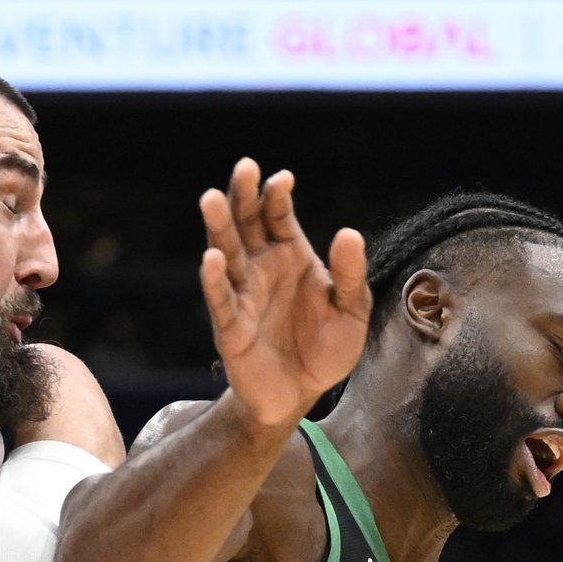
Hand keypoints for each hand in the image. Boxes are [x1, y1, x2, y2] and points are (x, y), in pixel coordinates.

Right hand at [199, 158, 369, 426]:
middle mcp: (261, 269)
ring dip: (219, 227)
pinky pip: (221, 300)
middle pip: (246, 224)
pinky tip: (211, 259)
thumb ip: (350, 275)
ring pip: (226, 254)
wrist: (302, 394)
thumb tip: (348, 233)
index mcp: (290, 256)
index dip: (277, 196)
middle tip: (244, 167)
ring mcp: (243, 295)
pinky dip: (213, 280)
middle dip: (243, 196)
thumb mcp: (352, 310)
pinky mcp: (231, 327)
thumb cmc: (326, 349)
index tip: (282, 178)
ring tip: (210, 198)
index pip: (278, 216)